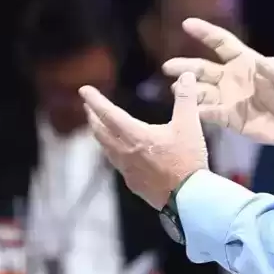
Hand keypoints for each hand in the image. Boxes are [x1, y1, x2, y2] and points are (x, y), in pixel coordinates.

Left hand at [80, 72, 207, 207]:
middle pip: (100, 132)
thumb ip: (186, 99)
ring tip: (99, 128)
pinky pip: (116, 163)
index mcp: (135, 136)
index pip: (108, 114)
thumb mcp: (190, 126)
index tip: (83, 90)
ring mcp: (127, 170)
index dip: (95, 100)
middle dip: (93, 117)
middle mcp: (125, 152)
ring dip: (100, 135)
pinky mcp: (133, 183)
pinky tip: (120, 153)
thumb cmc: (188, 160)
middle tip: (88, 108)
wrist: (188, 197)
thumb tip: (186, 76)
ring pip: (106, 149)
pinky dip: (112, 152)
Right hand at [162, 18, 273, 147]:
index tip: (187, 24)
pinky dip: (199, 111)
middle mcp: (232, 78)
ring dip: (189, 90)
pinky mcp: (230, 118)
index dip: (205, 33)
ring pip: (202, 91)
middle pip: (203, 69)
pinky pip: (210, 113)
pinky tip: (189, 109)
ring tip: (177, 88)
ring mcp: (229, 98)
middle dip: (186, 67)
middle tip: (169, 67)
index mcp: (245, 62)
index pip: (221, 43)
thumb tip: (263, 61)